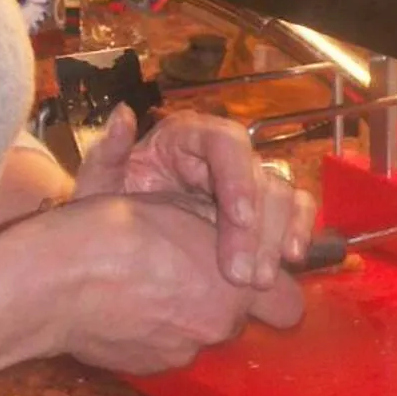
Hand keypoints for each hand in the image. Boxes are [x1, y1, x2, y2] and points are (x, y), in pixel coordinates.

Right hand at [40, 193, 305, 374]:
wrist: (53, 280)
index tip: (253, 271)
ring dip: (190, 312)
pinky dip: (159, 329)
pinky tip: (131, 304)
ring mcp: (186, 351)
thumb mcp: (181, 207)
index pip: (290, 303)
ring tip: (153, 282)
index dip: (272, 287)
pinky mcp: (154, 367)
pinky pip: (170, 346)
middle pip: (243, 317)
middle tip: (193, 269)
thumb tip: (242, 225)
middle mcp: (221, 324)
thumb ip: (225, 225)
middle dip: (227, 297)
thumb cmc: (115, 233)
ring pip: (204, 332)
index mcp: (239, 284)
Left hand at [71, 104, 316, 289]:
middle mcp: (223, 153)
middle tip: (244, 276)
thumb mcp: (99, 184)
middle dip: (257, 227)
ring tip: (260, 280)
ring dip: (278, 237)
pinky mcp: (262, 208)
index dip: (238, 178)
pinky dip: (297, 231)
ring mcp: (246, 180)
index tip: (237, 218)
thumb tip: (123, 115)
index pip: (226, 143)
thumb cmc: (111, 206)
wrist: (115, 241)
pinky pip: (294, 210)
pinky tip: (290, 259)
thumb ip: (107, 153)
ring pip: (282, 195)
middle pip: (260, 174)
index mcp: (187, 136)